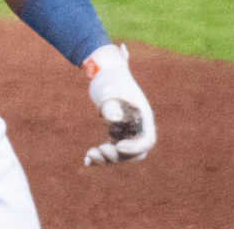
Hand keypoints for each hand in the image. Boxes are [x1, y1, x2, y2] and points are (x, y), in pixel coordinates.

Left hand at [82, 44, 155, 164]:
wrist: (104, 72)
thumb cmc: (110, 78)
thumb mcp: (110, 89)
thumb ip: (112, 104)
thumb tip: (113, 119)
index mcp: (143, 116)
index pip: (146, 140)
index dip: (135, 148)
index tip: (118, 147)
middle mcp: (137, 126)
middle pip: (134, 152)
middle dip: (119, 156)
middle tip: (101, 149)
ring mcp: (127, 131)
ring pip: (121, 154)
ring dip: (107, 158)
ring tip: (90, 154)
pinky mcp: (115, 133)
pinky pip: (110, 150)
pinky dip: (100, 157)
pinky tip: (87, 160)